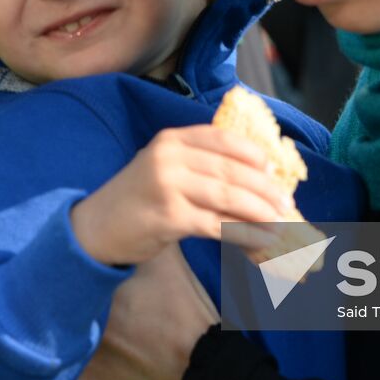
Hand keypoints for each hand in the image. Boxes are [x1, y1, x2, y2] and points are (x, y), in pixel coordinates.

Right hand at [70, 125, 291, 267]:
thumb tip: (253, 180)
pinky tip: (261, 241)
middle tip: (286, 204)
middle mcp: (169, 157)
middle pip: (230, 170)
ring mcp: (167, 185)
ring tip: (281, 224)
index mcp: (171, 140)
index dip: (253, 154)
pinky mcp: (168, 216)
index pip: (222, 138)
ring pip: (227, 196)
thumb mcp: (163, 171)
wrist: (93, 229)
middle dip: (264, 188)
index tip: (274, 170)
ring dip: (259, 212)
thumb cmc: (136, 202)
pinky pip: (217, 224)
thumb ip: (198, 167)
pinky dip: (244, 233)